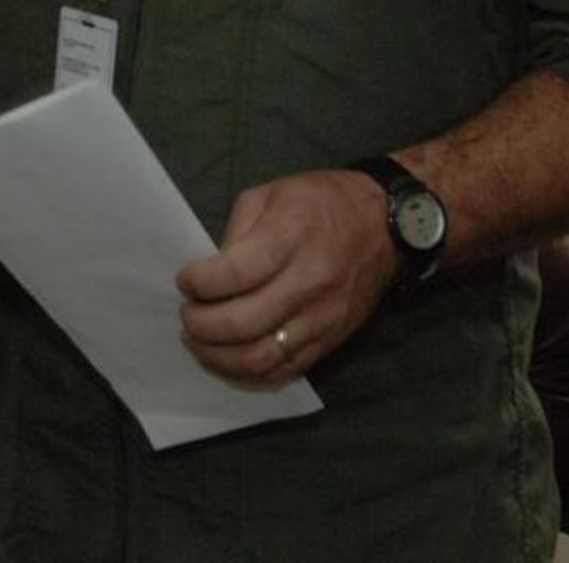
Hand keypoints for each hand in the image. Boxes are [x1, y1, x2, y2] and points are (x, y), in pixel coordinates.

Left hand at [175, 168, 398, 381]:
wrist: (383, 227)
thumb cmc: (319, 202)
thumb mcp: (270, 195)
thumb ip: (237, 231)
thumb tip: (210, 271)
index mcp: (290, 236)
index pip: (236, 274)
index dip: (199, 283)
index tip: (185, 281)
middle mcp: (309, 283)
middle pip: (244, 322)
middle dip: (201, 325)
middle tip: (186, 315)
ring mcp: (322, 318)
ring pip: (262, 356)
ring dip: (219, 357)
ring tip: (197, 341)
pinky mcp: (331, 341)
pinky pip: (286, 370)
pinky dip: (249, 373)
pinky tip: (227, 360)